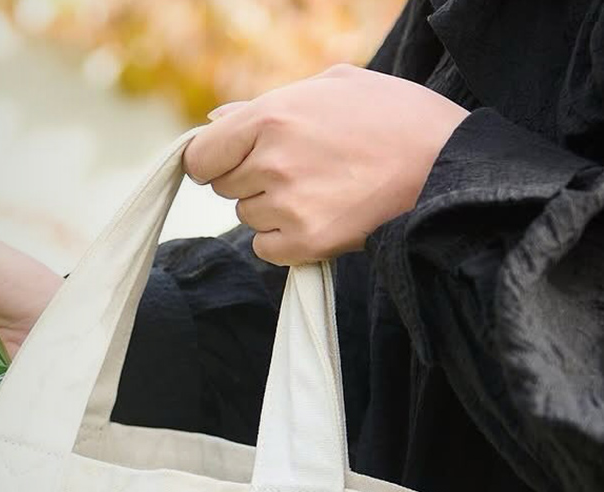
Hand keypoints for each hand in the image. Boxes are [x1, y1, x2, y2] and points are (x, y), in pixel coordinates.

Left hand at [185, 64, 469, 265]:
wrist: (449, 163)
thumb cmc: (393, 117)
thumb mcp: (332, 86)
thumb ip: (266, 104)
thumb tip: (217, 120)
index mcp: (271, 117)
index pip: (199, 156)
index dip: (213, 160)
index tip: (233, 162)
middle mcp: (271, 162)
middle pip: (224, 188)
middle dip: (251, 180)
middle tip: (301, 168)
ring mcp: (287, 205)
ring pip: (247, 217)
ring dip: (271, 209)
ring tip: (322, 188)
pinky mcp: (306, 242)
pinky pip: (265, 248)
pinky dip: (285, 240)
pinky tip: (321, 216)